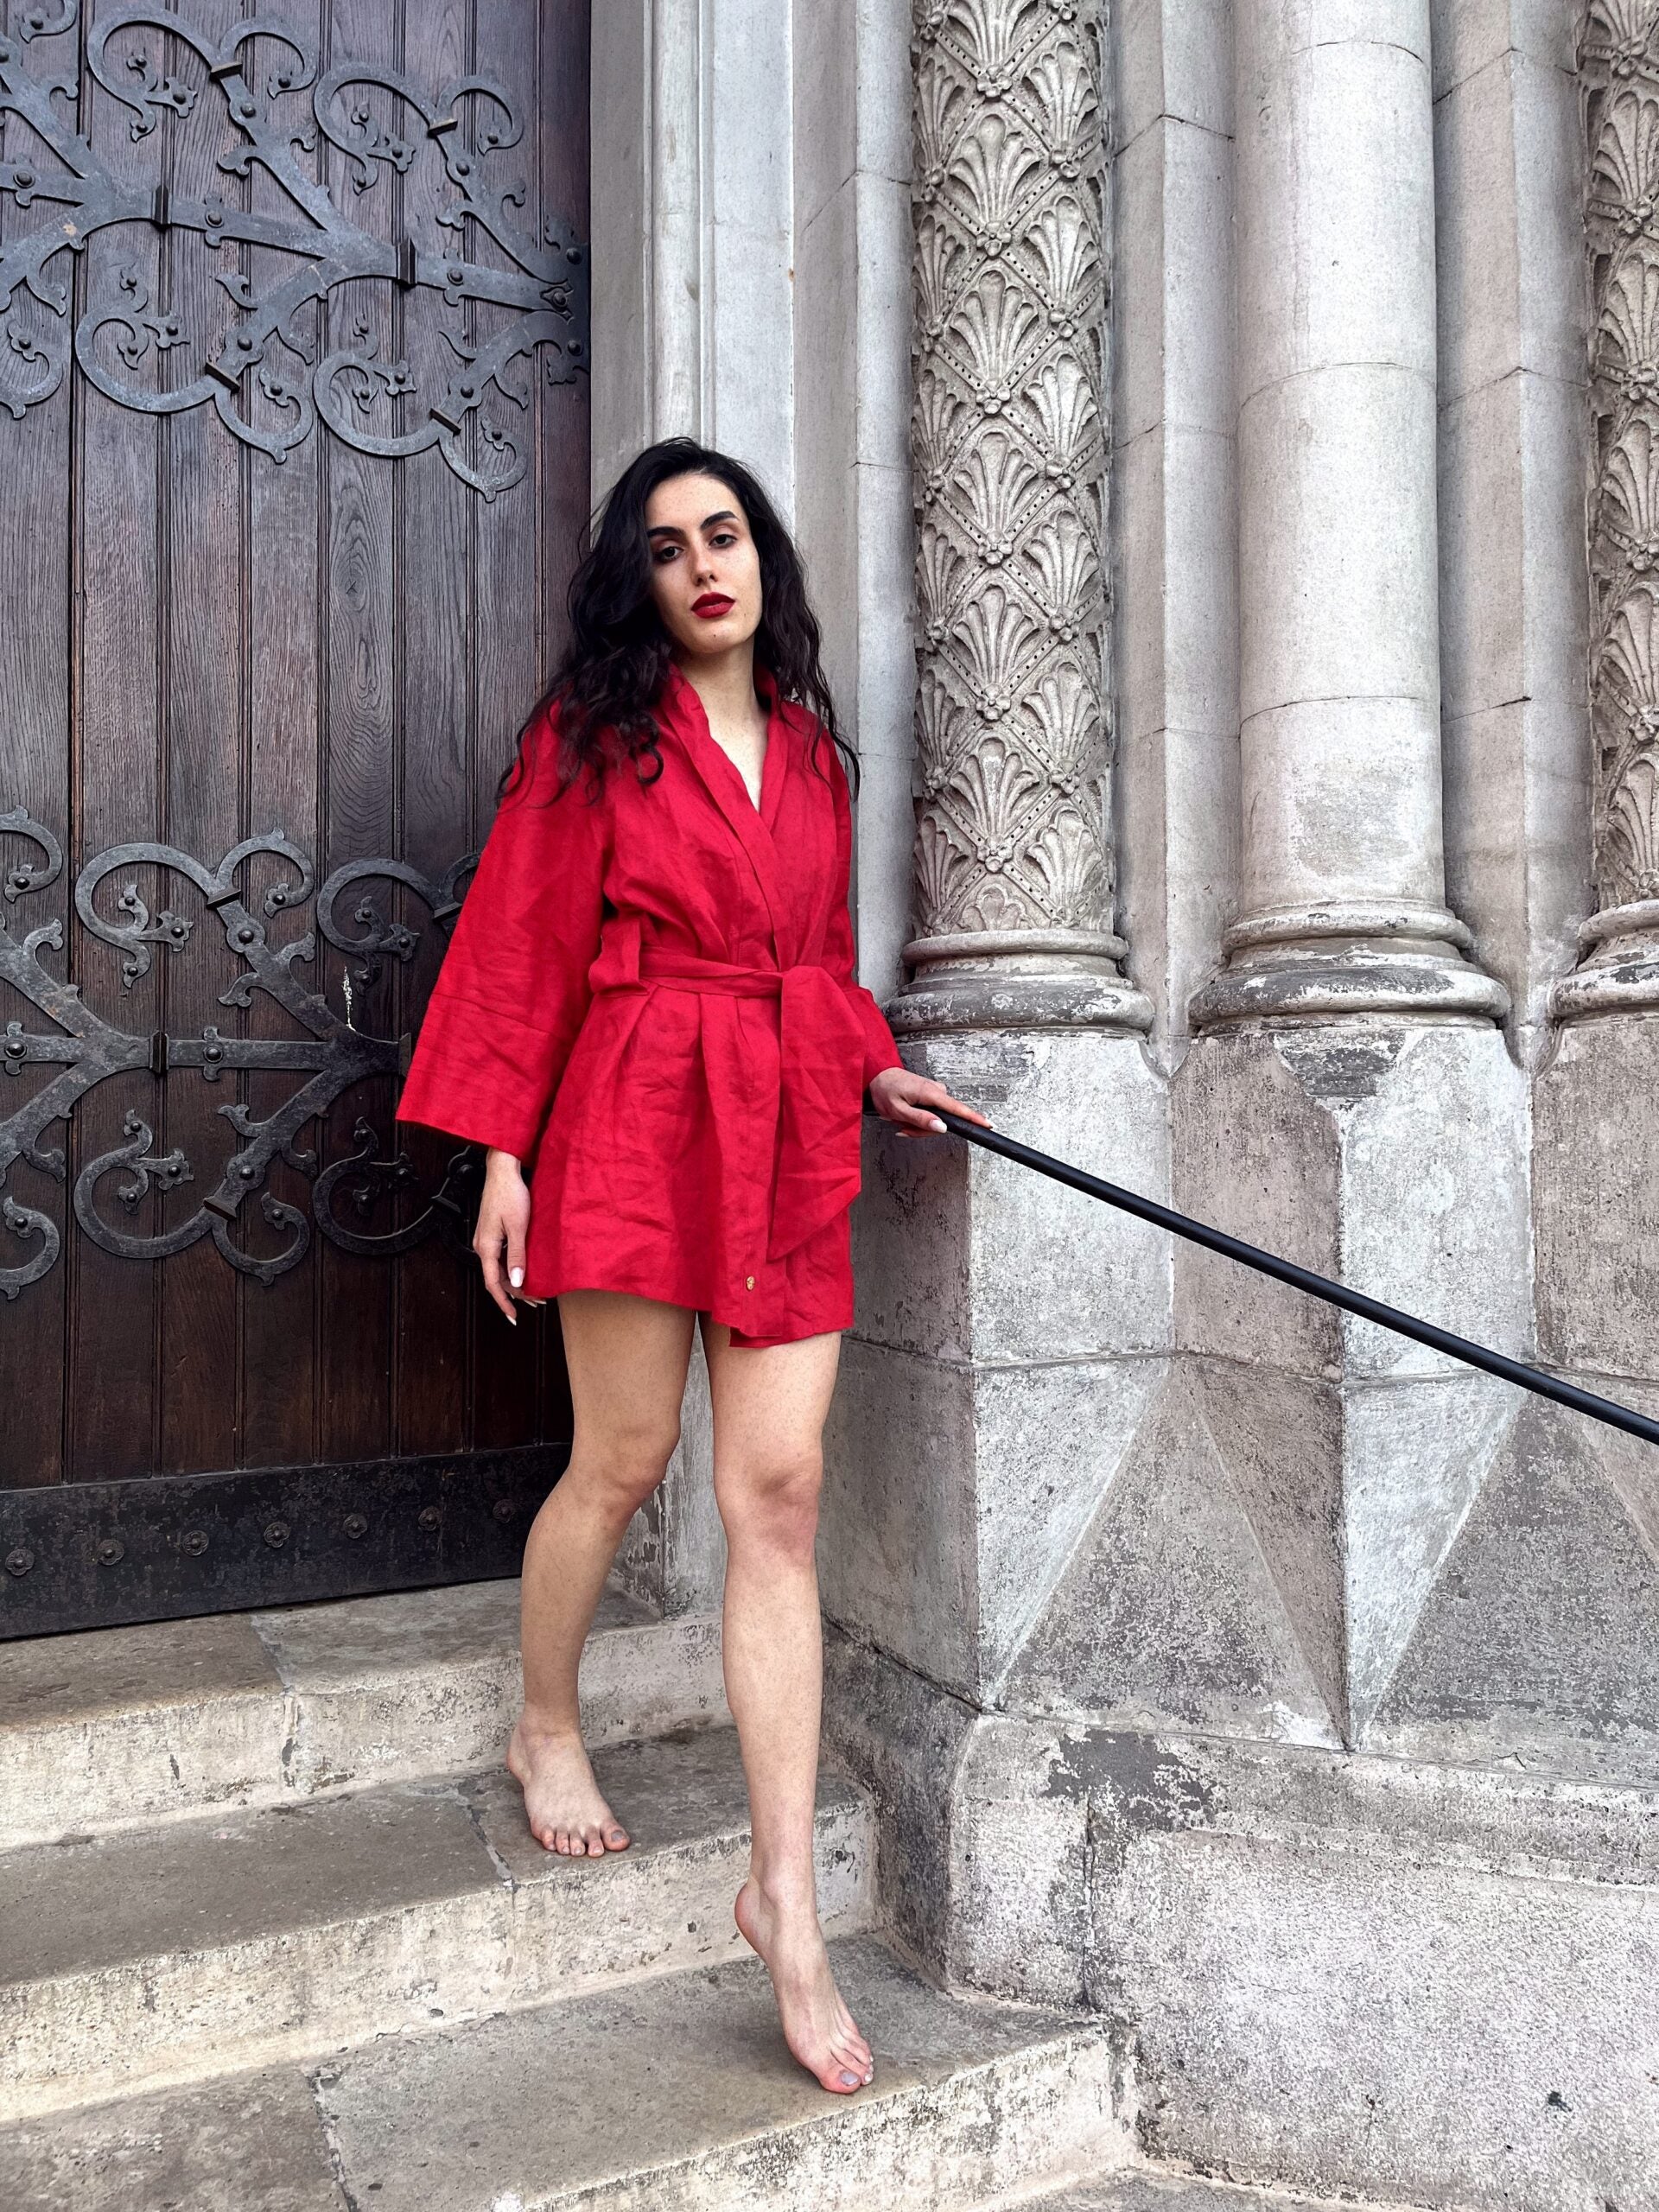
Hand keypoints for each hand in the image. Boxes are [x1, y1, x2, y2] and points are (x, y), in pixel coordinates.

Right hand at [475, 1148, 532, 1322]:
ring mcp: (486, 1239)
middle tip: (534, 1303)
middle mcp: (482, 1246)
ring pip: (498, 1269)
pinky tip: (524, 1270)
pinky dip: (512, 1268)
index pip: (493, 1284)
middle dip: (514, 1294)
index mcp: (486, 1247)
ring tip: (533, 1290)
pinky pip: (500, 1257)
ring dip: (514, 1281)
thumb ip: (517, 1256)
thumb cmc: (510, 1194)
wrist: (503, 1171)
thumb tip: (517, 1282)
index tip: (513, 1316)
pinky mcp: (492, 1232)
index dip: (504, 1302)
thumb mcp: (518, 1227)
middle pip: (496, 1278)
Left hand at [867, 1065, 992, 1139]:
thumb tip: (942, 1128)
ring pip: (935, 1120)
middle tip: (903, 1127)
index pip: (957, 1108)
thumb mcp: (898, 1109)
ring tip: (901, 1120)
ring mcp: (934, 1092)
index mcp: (930, 1093)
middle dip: (923, 1129)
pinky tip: (905, 1117)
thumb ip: (920, 1119)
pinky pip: (931, 1114)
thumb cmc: (885, 1090)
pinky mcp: (931, 1095)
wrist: (878, 1076)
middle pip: (942, 1121)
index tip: (987, 1125)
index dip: (973, 1118)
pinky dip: (918, 1119)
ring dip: (918, 1125)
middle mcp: (936, 1090)